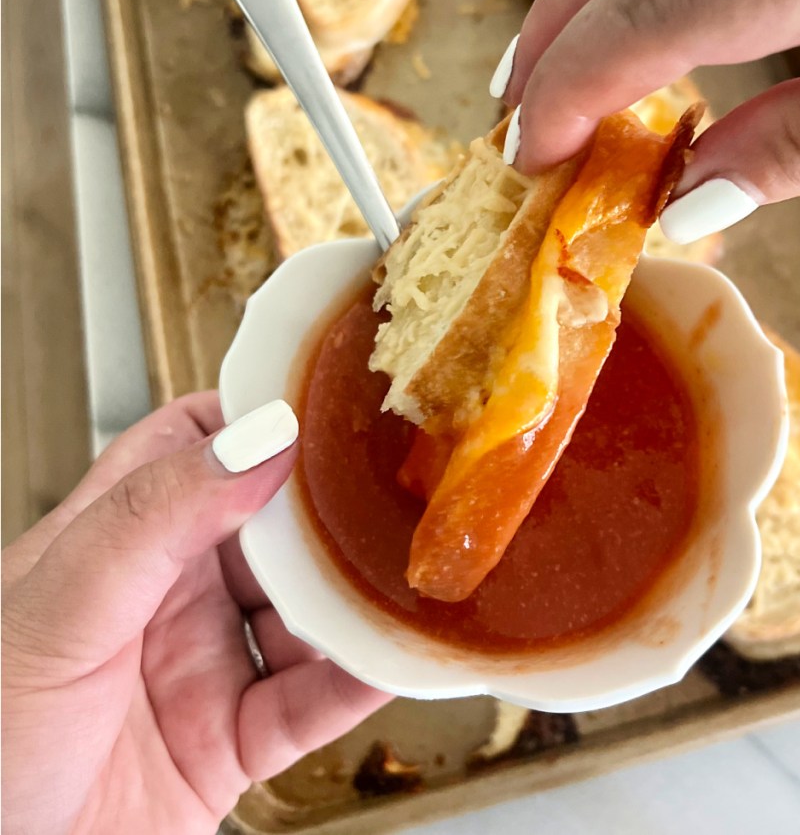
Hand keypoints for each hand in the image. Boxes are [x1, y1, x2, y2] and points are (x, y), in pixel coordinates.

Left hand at [1, 393, 388, 834]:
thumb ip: (154, 518)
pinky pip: (311, 705)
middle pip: (270, 529)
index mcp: (113, 542)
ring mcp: (201, 668)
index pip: (188, 444)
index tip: (318, 402)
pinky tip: (384, 656)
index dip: (250, 417)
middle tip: (385, 490)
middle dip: (327, 513)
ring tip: (397, 576)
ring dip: (352, 600)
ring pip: (304, 614)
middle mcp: (167, 597)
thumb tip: (259, 439)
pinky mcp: (230, 744)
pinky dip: (356, 682)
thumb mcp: (57, 608)